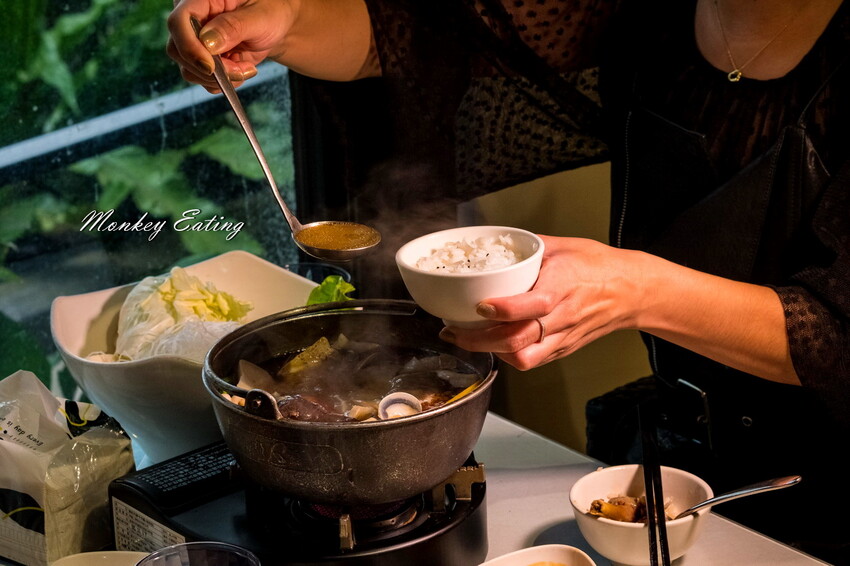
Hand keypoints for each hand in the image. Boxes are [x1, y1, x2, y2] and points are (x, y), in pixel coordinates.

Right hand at [166, 0, 292, 92]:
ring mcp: (195, 40)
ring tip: (246, 68)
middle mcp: (192, 18)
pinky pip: (202, 78)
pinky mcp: (203, 58)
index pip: (178, 21)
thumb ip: (234, 26)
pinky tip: (241, 70)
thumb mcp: (260, 16)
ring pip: (188, 69)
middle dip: (210, 69)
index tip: (211, 67)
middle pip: (178, 50)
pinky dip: (223, 82)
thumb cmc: (270, 10)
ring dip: (219, 78)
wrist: (275, 25)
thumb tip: (207, 43)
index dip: (190, 46)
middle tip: (240, 70)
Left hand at [439, 235, 796, 383]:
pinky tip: (494, 344)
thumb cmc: (598, 265)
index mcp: (562, 285)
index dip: (502, 310)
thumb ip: (527, 249)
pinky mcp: (563, 349)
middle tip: (455, 331)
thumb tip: (493, 243)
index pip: (531, 305)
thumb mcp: (561, 245)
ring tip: (469, 340)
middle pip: (519, 340)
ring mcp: (563, 336)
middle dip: (481, 340)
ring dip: (492, 352)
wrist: (631, 290)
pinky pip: (532, 360)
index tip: (479, 305)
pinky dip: (509, 356)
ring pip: (524, 357)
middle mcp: (562, 316)